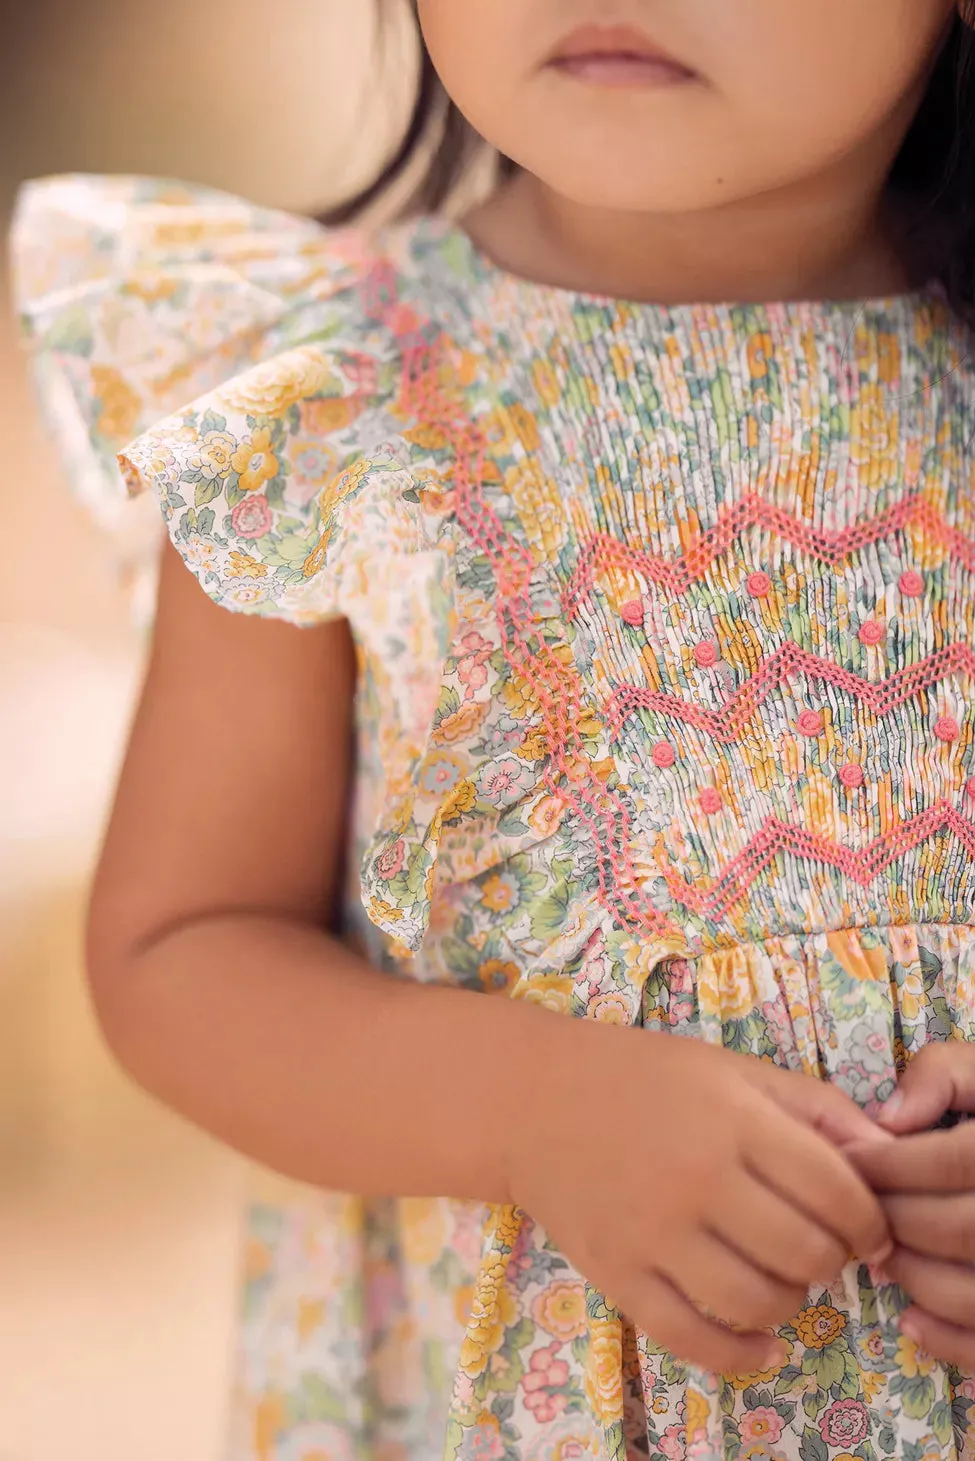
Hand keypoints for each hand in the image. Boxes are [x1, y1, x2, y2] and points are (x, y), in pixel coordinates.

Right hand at [509, 1022, 891, 1374]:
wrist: (530, 1099)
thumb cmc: (640, 1075)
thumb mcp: (732, 1069)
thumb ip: (814, 1107)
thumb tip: (884, 1156)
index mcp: (733, 1121)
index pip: (835, 1191)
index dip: (868, 1221)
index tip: (867, 1228)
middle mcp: (697, 1179)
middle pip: (806, 1252)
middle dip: (832, 1260)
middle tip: (820, 1248)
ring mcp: (654, 1233)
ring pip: (759, 1301)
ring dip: (792, 1300)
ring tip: (783, 1277)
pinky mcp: (618, 1274)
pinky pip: (693, 1339)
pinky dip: (741, 1354)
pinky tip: (762, 1344)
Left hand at [850, 1040, 974, 1366]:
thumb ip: (944, 1073)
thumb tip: (887, 1117)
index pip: (953, 1162)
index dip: (889, 1164)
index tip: (847, 1160)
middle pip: (957, 1229)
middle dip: (894, 1221)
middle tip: (857, 1212)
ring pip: (974, 1292)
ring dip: (913, 1277)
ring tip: (880, 1256)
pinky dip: (949, 1340)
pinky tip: (911, 1318)